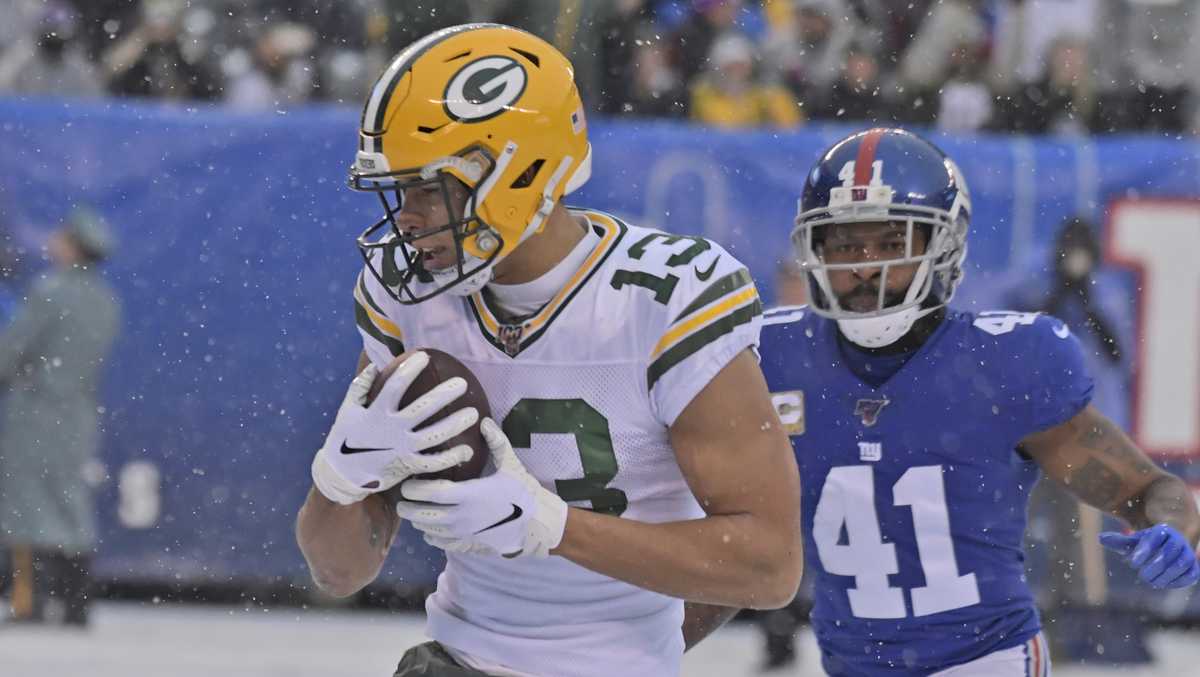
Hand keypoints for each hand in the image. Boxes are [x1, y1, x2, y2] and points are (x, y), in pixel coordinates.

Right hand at [311, 352, 478, 504]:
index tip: (425, 356)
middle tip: (462, 384)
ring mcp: (402, 448)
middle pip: (423, 409)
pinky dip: (452, 457)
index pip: (395, 386)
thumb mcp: (348, 410)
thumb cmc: (346, 437)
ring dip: (456, 424)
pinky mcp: (408, 466)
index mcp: (376, 412)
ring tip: (473, 414)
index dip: (410, 370)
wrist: (342, 475)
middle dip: (445, 395)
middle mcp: (392, 429)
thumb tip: (373, 365)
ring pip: (435, 435)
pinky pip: (434, 462)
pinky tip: (467, 450)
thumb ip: (360, 387)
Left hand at [395, 418, 567, 557]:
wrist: (536, 523)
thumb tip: (484, 421)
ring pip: (429, 531)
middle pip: (424, 515)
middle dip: (408, 508)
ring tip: (412, 510)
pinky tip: (428, 529)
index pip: (432, 493)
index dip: (415, 489)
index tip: (407, 483)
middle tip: (401, 499)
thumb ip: (496, 442)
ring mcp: (464, 533)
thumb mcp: (510, 464)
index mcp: (469, 495)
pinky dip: (430, 536)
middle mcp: (462, 517)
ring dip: (417, 521)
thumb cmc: (522, 492)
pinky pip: (441, 543)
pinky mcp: (468, 544)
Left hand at [1099, 524, 1199, 588]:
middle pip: (1169, 553)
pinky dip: (1176, 581)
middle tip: (1142, 575)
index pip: (1154, 539)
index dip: (1143, 551)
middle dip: (1154, 566)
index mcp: (1162, 531)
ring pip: (1180, 564)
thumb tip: (1100, 538)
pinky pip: (1189, 575)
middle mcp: (1178, 540)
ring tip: (1151, 581)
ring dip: (1165, 575)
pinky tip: (1163, 583)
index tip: (1132, 563)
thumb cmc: (1146, 545)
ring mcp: (1188, 554)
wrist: (1168, 549)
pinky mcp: (1194, 568)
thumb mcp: (1133, 542)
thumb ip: (1119, 541)